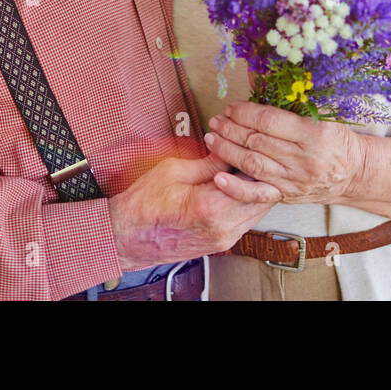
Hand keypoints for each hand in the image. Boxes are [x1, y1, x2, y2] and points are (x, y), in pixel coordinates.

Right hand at [107, 153, 280, 272]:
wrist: (127, 237)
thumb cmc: (143, 205)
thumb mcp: (174, 171)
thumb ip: (210, 162)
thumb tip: (231, 151)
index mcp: (211, 208)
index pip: (255, 181)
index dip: (256, 160)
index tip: (250, 146)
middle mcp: (223, 228)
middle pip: (264, 198)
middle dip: (260, 174)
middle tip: (249, 154)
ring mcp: (224, 240)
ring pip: (259, 211)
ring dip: (255, 189)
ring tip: (240, 168)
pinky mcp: (222, 244)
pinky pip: (246, 220)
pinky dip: (246, 202)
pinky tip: (234, 186)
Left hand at [204, 103, 365, 205]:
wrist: (354, 173)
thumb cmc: (337, 139)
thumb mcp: (323, 115)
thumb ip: (295, 102)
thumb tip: (262, 80)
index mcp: (314, 134)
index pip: (270, 121)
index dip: (245, 113)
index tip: (231, 107)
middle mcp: (303, 159)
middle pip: (257, 141)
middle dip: (231, 128)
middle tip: (216, 120)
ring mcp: (293, 180)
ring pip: (252, 164)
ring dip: (227, 150)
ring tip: (212, 138)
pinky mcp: (286, 195)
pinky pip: (257, 194)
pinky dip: (236, 188)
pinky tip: (218, 179)